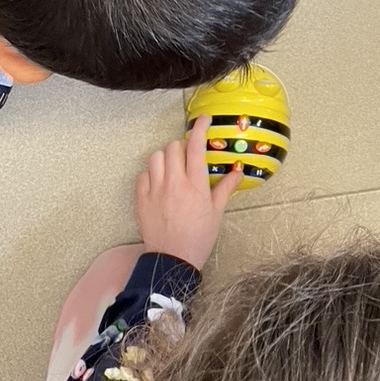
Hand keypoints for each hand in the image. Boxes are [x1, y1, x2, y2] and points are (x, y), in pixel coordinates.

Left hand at [135, 116, 241, 269]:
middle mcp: (174, 183)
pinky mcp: (141, 199)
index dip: (200, 128)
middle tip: (188, 156)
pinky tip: (158, 182)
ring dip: (165, 157)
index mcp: (195, 185)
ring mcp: (155, 190)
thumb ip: (225, 188)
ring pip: (155, 157)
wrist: (172, 260)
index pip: (196, 147)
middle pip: (173, 147)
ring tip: (172, 167)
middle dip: (182, 146)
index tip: (203, 120)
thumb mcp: (216, 212)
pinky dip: (150, 173)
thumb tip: (238, 171)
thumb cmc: (199, 237)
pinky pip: (142, 175)